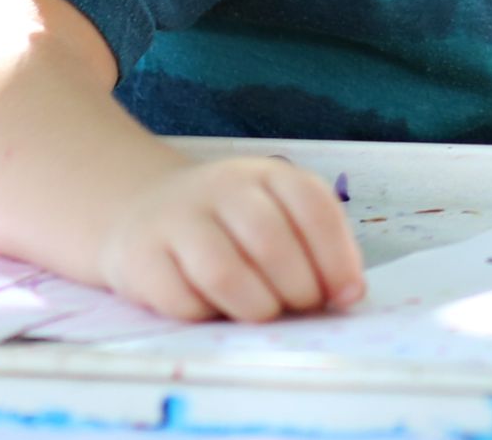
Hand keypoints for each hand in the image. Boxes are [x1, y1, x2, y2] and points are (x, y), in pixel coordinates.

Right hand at [96, 156, 367, 320]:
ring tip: (264, 314)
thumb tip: (350, 292)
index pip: (312, 206)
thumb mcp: (277, 216)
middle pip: (270, 240)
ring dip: (256, 306)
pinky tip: (215, 310)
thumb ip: (315, 247)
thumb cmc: (228, 225)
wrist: (141, 210)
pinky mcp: (141, 258)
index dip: (337, 256)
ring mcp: (177, 220)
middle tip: (301, 308)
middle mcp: (222, 188)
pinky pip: (182, 300)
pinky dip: (208, 316)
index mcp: (267, 174)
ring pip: (224, 272)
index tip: (347, 293)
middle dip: (297, 287)